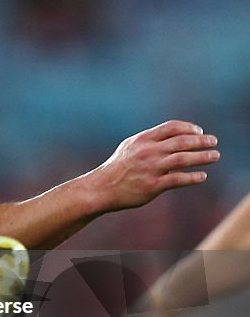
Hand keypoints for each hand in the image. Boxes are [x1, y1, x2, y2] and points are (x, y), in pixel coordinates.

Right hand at [89, 121, 218, 210]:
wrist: (101, 188)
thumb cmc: (117, 168)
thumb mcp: (129, 148)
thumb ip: (149, 141)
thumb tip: (172, 137)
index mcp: (142, 140)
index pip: (171, 127)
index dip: (188, 128)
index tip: (199, 132)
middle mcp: (148, 152)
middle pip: (182, 142)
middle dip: (201, 141)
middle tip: (214, 142)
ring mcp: (151, 169)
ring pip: (183, 159)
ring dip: (202, 157)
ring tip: (215, 156)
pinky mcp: (153, 186)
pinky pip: (178, 180)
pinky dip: (193, 178)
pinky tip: (202, 176)